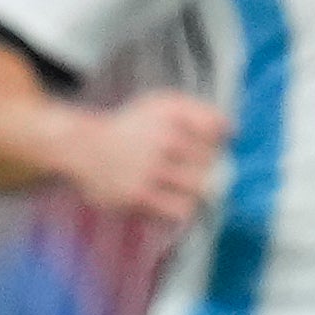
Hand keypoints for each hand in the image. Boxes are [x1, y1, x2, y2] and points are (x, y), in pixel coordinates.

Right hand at [67, 93, 229, 224]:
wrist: (82, 148)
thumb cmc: (130, 128)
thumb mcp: (161, 104)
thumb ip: (199, 112)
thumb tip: (232, 131)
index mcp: (171, 114)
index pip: (218, 131)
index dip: (214, 142)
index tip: (199, 146)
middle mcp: (163, 140)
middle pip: (211, 162)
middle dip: (206, 167)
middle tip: (186, 168)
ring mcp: (150, 170)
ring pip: (199, 188)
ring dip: (195, 190)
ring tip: (179, 185)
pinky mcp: (138, 197)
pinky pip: (179, 211)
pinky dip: (181, 208)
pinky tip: (169, 200)